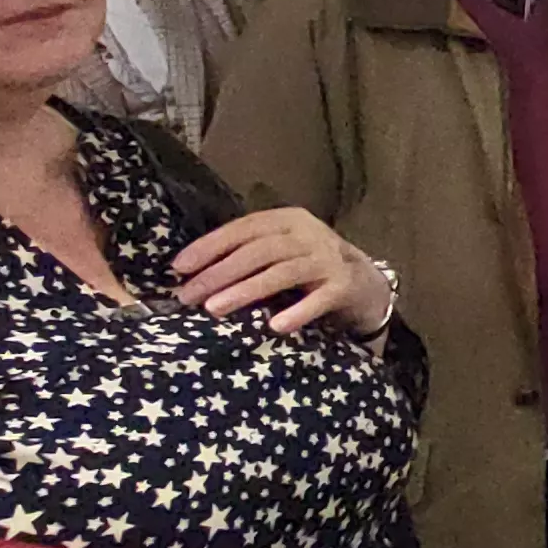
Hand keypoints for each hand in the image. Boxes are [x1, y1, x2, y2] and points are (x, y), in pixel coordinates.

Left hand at [172, 208, 393, 336]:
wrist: (369, 285)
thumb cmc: (311, 270)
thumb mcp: (281, 252)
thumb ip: (248, 255)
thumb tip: (192, 273)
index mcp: (287, 220)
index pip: (243, 229)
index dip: (209, 247)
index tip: (179, 268)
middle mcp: (308, 234)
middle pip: (258, 251)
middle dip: (219, 273)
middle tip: (189, 296)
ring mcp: (328, 259)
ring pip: (282, 272)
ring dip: (245, 290)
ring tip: (214, 309)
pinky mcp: (345, 285)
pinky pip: (319, 299)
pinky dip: (298, 311)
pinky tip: (275, 326)